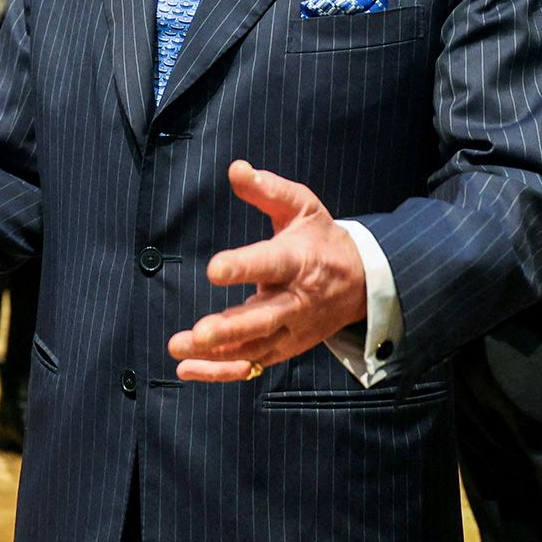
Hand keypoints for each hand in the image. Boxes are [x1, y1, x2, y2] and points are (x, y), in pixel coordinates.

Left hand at [167, 161, 368, 382]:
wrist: (361, 282)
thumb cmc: (321, 239)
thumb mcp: (302, 206)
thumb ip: (268, 190)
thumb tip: (235, 169)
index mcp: (299, 260)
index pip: (271, 263)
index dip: (244, 267)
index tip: (214, 268)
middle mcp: (296, 300)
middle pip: (263, 318)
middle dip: (231, 328)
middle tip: (199, 333)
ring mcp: (291, 330)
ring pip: (254, 347)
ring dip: (217, 353)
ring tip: (180, 349)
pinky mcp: (283, 348)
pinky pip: (251, 365)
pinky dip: (220, 371)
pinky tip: (187, 369)